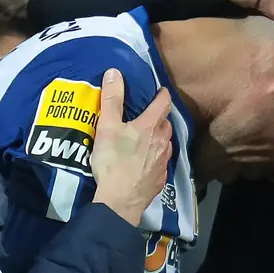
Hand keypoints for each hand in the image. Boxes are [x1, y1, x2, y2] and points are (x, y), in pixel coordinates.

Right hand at [88, 69, 173, 225]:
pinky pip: (161, 163)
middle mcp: (162, 142)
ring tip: (147, 139)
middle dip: (159, 118)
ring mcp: (163, 161)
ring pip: (166, 143)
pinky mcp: (161, 179)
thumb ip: (112, 99)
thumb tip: (115, 72)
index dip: (162, 94)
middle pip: (166, 124)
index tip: (159, 90)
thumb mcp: (107, 126)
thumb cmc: (113, 161)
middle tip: (147, 116)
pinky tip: (146, 162)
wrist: (121, 200)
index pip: (164, 103)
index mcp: (150, 126)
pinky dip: (156, 158)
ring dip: (159, 138)